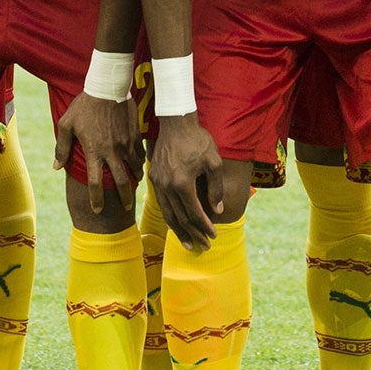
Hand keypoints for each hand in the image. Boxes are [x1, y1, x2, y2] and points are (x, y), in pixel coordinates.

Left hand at [55, 92, 138, 216]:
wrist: (107, 87)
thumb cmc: (84, 106)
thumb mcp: (67, 125)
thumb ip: (62, 148)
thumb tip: (57, 167)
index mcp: (94, 152)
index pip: (95, 183)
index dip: (96, 200)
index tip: (97, 210)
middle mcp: (111, 152)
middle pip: (120, 182)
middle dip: (124, 197)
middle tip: (127, 207)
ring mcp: (125, 144)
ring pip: (134, 168)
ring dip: (135, 179)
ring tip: (135, 185)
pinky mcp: (134, 135)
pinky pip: (140, 154)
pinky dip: (140, 162)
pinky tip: (139, 165)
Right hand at [147, 114, 224, 250]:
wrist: (175, 122)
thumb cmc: (198, 140)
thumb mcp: (214, 162)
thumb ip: (216, 188)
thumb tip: (217, 211)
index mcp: (182, 182)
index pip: (194, 212)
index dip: (204, 226)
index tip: (214, 235)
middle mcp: (167, 185)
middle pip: (180, 218)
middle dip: (193, 234)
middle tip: (204, 247)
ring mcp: (158, 183)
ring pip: (168, 214)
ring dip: (179, 231)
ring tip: (189, 244)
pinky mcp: (153, 178)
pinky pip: (162, 204)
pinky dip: (171, 217)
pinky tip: (177, 225)